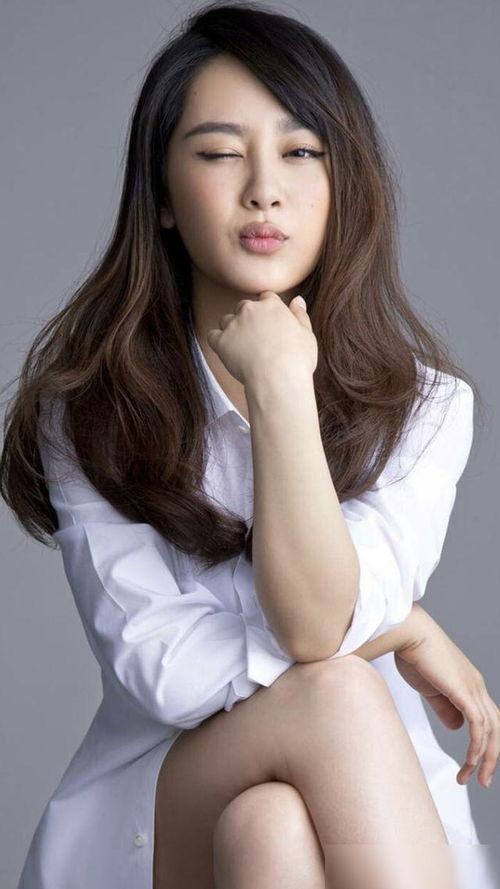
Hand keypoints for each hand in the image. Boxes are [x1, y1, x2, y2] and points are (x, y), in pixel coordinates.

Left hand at [206, 292, 316, 387]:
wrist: (278, 379)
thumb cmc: (297, 360)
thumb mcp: (307, 335)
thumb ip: (300, 315)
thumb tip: (297, 300)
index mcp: (272, 305)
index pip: (265, 298)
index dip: (267, 310)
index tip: (269, 324)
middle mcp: (250, 310)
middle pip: (243, 307)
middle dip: (247, 319)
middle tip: (256, 339)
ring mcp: (233, 325)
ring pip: (226, 320)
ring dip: (231, 330)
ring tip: (242, 349)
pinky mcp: (221, 341)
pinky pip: (212, 336)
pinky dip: (217, 342)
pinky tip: (227, 353)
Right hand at [394, 610, 498, 788]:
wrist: (409, 633)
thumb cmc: (414, 654)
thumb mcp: (431, 687)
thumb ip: (444, 707)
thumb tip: (456, 727)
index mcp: (470, 684)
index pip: (488, 719)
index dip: (485, 744)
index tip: (474, 764)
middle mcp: (477, 686)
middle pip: (496, 728)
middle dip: (492, 757)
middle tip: (483, 781)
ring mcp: (473, 688)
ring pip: (491, 730)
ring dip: (483, 758)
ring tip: (470, 778)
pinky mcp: (464, 692)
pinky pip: (479, 725)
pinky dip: (477, 746)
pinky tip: (471, 761)